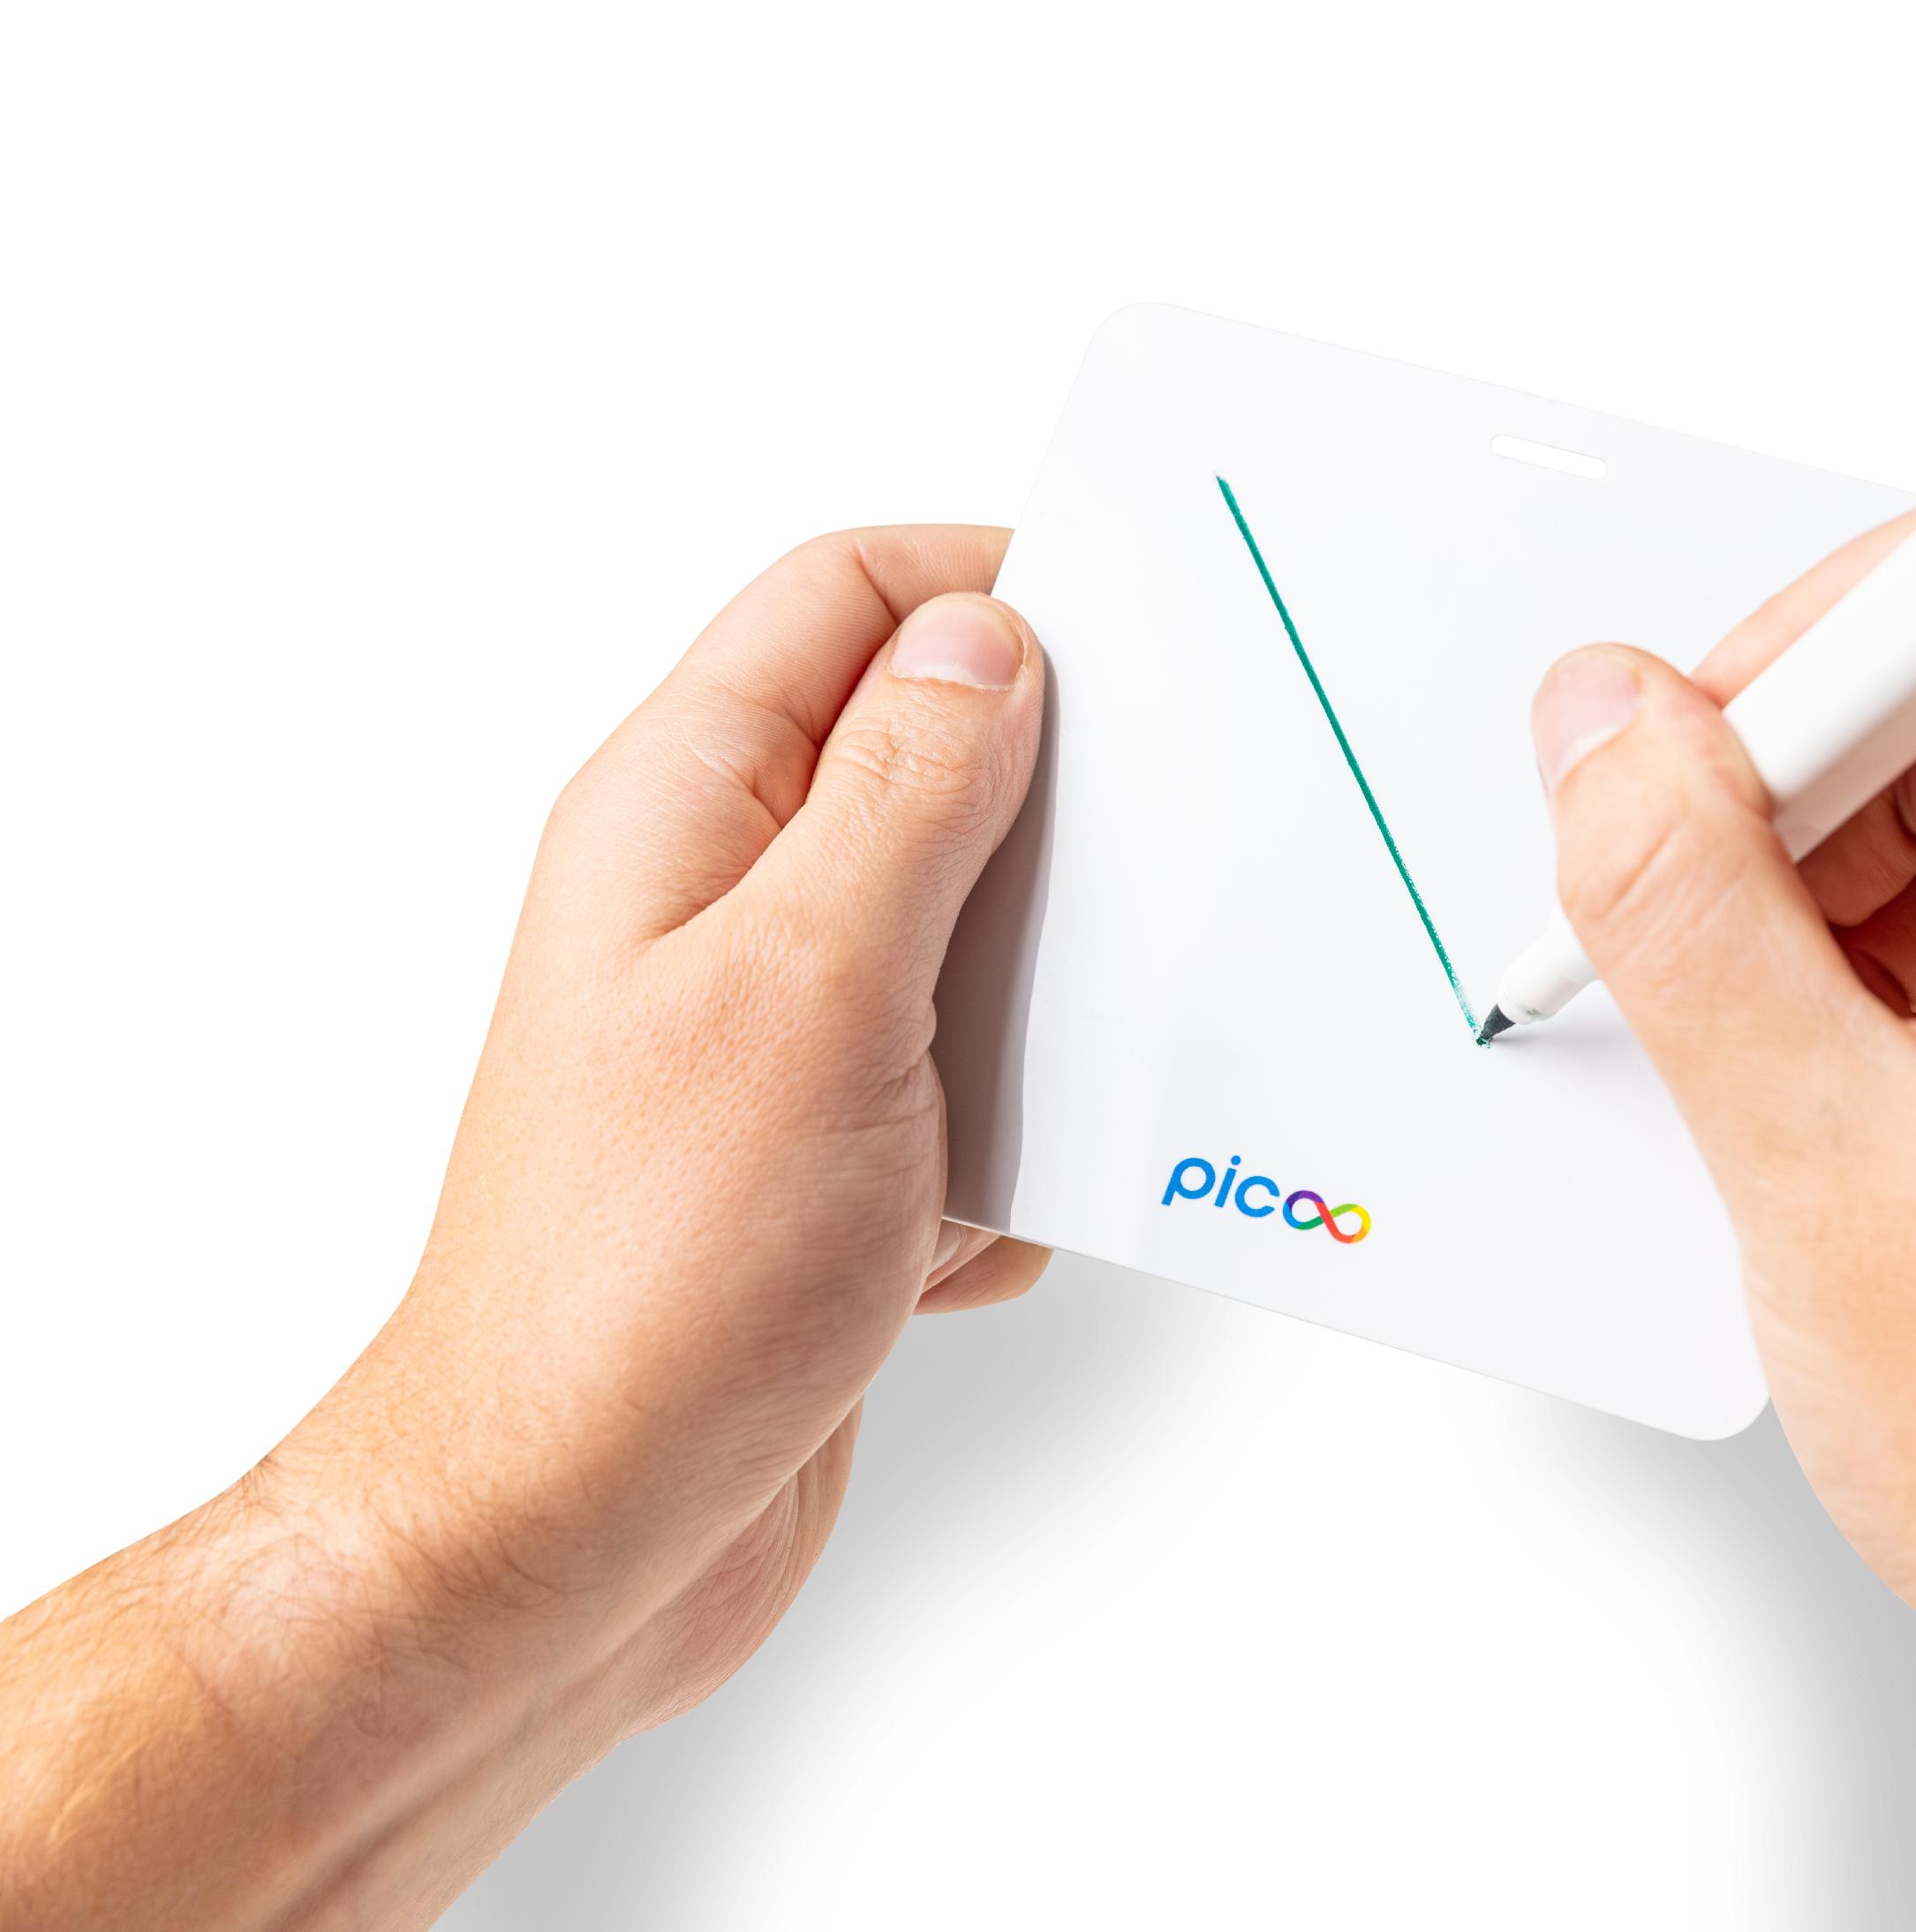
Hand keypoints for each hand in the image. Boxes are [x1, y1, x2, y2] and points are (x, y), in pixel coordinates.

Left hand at [0, 529, 1046, 1927]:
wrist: (563, 1541)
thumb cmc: (644, 1277)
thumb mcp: (810, 988)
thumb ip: (910, 793)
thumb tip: (989, 638)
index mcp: (685, 808)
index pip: (846, 594)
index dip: (990, 580)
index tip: (1134, 629)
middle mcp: (721, 893)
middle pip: (922, 747)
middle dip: (1050, 809)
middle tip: (1145, 863)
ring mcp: (773, 1020)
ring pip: (964, 920)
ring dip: (1038, 1000)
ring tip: (1040, 1087)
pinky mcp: (826, 1141)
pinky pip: (970, 1073)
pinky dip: (1007, 1138)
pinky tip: (964, 1223)